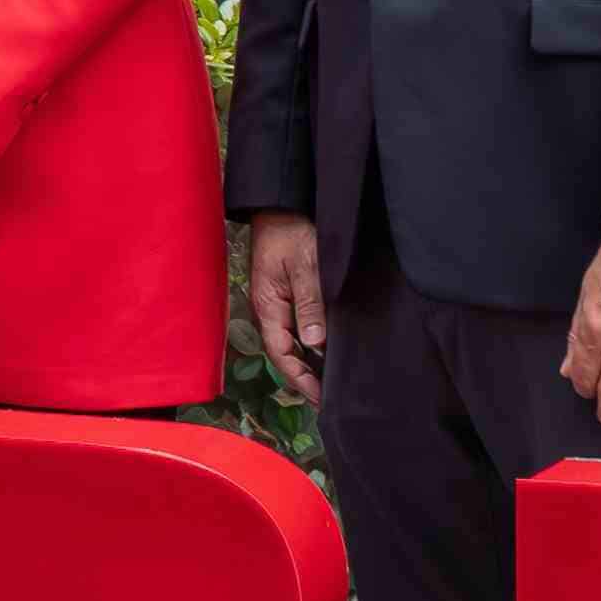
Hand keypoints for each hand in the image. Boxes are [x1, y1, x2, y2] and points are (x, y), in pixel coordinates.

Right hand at [241, 211, 327, 394]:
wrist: (280, 204)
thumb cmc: (291, 230)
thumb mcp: (305, 266)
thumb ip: (310, 303)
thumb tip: (315, 342)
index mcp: (267, 306)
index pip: (282, 354)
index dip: (300, 379)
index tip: (321, 396)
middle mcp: (269, 309)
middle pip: (286, 353)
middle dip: (306, 376)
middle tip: (331, 395)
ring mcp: (276, 302)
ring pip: (292, 341)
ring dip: (310, 360)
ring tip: (332, 378)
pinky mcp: (285, 294)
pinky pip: (296, 326)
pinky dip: (312, 341)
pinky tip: (327, 348)